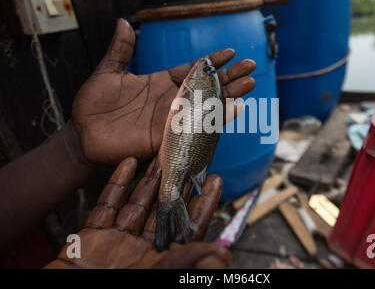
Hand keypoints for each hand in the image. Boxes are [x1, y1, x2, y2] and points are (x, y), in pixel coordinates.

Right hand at [45, 157, 230, 268]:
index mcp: (163, 259)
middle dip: (176, 184)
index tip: (215, 179)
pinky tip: (128, 163)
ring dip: (149, 180)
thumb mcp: (160, 276)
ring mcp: (118, 241)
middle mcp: (143, 248)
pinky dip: (117, 183)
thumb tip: (224, 254)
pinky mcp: (93, 235)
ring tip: (161, 155)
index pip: (189, 227)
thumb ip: (188, 262)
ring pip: (138, 203)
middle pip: (164, 210)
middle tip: (187, 158)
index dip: (203, 203)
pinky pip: (107, 204)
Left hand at [72, 19, 255, 164]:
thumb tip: (123, 22)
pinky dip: (216, 119)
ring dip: (229, 95)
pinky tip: (234, 109)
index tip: (231, 52)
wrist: (83, 134)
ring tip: (249, 84)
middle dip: (229, 77)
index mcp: (160, 83)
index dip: (211, 61)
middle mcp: (171, 100)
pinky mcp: (168, 136)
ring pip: (206, 105)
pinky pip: (195, 127)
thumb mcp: (108, 72)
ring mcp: (171, 118)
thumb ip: (121, 50)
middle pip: (206, 86)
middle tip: (251, 67)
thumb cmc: (93, 105)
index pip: (192, 69)